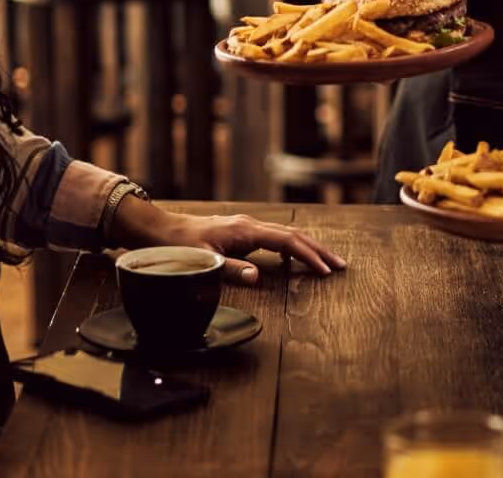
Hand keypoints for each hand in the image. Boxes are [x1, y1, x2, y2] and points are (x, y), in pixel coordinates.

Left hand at [123, 205, 347, 283]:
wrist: (162, 229)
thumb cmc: (179, 247)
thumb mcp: (202, 261)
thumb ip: (231, 269)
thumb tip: (258, 275)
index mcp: (245, 231)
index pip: (287, 242)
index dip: (309, 256)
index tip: (326, 271)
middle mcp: (251, 225)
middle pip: (294, 235)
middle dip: (319, 250)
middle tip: (341, 265)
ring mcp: (248, 227)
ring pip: (287, 235)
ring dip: (308, 248)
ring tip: (327, 262)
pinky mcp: (244, 232)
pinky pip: (275, 238)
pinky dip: (292, 247)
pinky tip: (295, 259)